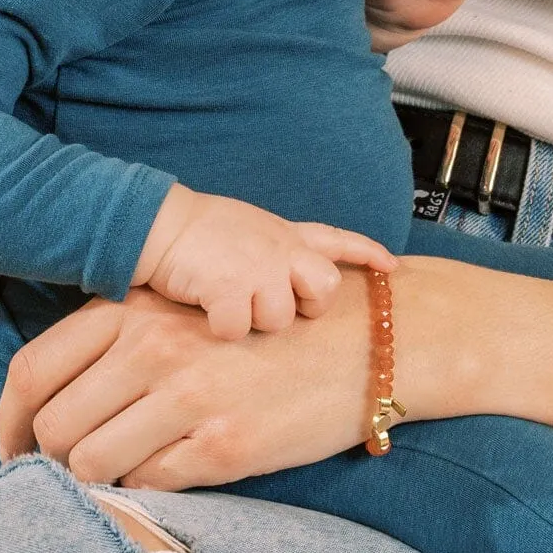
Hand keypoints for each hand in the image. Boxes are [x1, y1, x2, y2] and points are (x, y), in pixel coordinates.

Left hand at [0, 284, 378, 486]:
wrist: (367, 341)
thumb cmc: (272, 325)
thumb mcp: (191, 308)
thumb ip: (124, 338)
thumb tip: (52, 402)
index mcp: (137, 309)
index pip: (34, 370)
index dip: (9, 419)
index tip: (11, 446)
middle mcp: (154, 348)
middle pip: (54, 425)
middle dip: (48, 460)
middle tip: (62, 475)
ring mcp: (188, 398)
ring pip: (92, 464)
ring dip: (92, 482)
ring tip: (112, 480)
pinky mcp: (223, 447)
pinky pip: (146, 486)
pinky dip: (141, 493)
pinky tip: (161, 478)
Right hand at [132, 184, 395, 340]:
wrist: (160, 224)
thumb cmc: (199, 232)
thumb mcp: (252, 229)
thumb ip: (280, 247)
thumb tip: (296, 268)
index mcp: (285, 235)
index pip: (336, 239)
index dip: (367, 253)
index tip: (391, 266)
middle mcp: (280, 250)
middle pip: (325, 289)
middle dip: (308, 306)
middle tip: (277, 306)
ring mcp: (257, 268)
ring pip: (280, 319)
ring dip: (254, 321)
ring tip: (228, 302)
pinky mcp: (230, 288)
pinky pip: (238, 329)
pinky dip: (221, 329)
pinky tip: (207, 312)